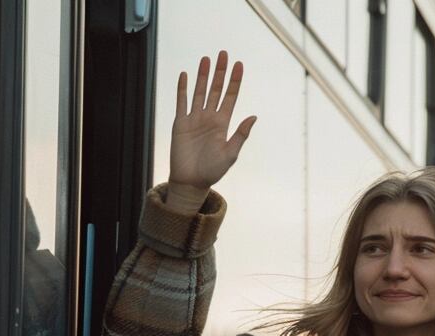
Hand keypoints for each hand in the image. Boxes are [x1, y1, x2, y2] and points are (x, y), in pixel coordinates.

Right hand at [167, 51, 257, 212]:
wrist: (191, 182)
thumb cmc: (212, 171)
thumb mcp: (230, 154)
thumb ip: (241, 134)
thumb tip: (253, 116)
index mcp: (223, 123)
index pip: (230, 96)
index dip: (235, 81)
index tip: (239, 64)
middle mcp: (210, 118)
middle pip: (216, 89)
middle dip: (220, 72)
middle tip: (223, 54)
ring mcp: (194, 119)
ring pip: (199, 92)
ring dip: (202, 76)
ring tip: (206, 59)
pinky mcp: (181, 124)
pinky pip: (181, 102)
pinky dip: (183, 89)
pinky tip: (186, 75)